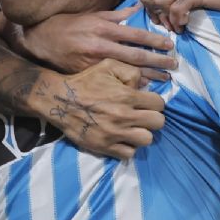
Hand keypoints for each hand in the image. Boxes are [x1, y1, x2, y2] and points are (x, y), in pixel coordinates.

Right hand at [18, 6, 175, 75]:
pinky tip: (142, 90)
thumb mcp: (91, 16)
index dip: (154, 40)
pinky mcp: (88, 76)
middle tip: (174, 65)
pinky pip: (113, 82)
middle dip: (157, 61)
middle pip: (135, 55)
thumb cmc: (66, 26)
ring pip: (126, 72)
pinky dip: (129, 86)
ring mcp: (94, 63)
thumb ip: (115, 15)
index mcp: (103, 28)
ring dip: (148, 76)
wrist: (39, 41)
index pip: (135, 34)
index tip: (170, 45)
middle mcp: (100, 46)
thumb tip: (136, 9)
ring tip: (164, 80)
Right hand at [33, 59, 165, 158]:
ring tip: (134, 128)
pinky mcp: (105, 147)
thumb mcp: (108, 65)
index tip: (147, 103)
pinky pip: (129, 153)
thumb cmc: (85, 81)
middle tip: (143, 116)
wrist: (60, 100)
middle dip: (153, 118)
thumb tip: (144, 86)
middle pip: (158, 123)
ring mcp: (115, 133)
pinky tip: (122, 138)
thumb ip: (131, 71)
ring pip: (147, 139)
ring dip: (142, 133)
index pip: (159, 104)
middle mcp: (125, 116)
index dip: (155, 102)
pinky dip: (128, 147)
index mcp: (127, 96)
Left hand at [134, 0, 219, 32]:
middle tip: (165, 24)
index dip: (145, 5)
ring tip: (176, 27)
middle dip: (152, 13)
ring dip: (166, 19)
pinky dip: (177, 21)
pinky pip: (176, 9)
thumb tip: (150, 10)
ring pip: (159, 1)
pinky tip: (185, 26)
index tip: (158, 17)